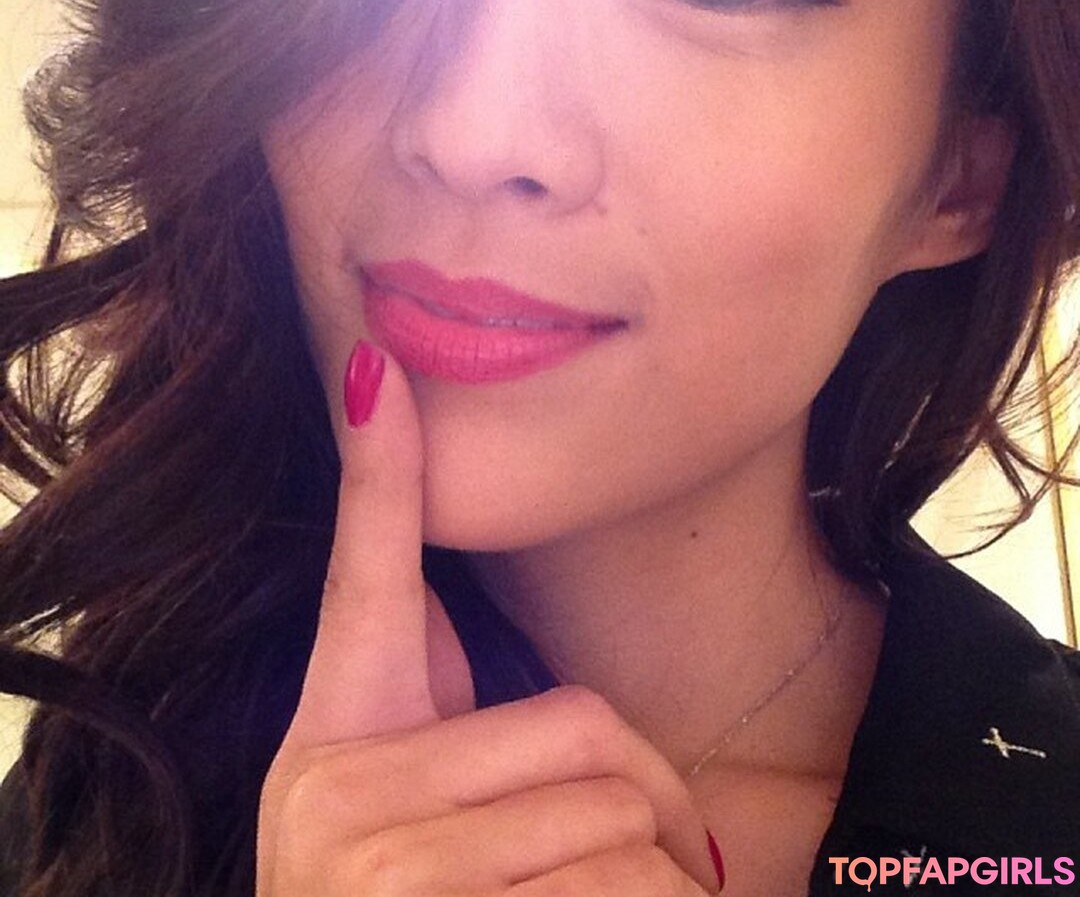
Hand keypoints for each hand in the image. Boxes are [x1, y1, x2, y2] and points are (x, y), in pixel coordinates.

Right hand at [256, 341, 721, 894]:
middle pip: (589, 737)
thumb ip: (438, 714)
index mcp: (338, 736)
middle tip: (630, 854)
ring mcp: (382, 873)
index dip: (378, 465)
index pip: (365, 573)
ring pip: (626, 831)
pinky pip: (634, 894)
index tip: (378, 363)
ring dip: (659, 882)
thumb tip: (445, 603)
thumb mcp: (404, 802)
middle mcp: (337, 792)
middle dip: (645, 805)